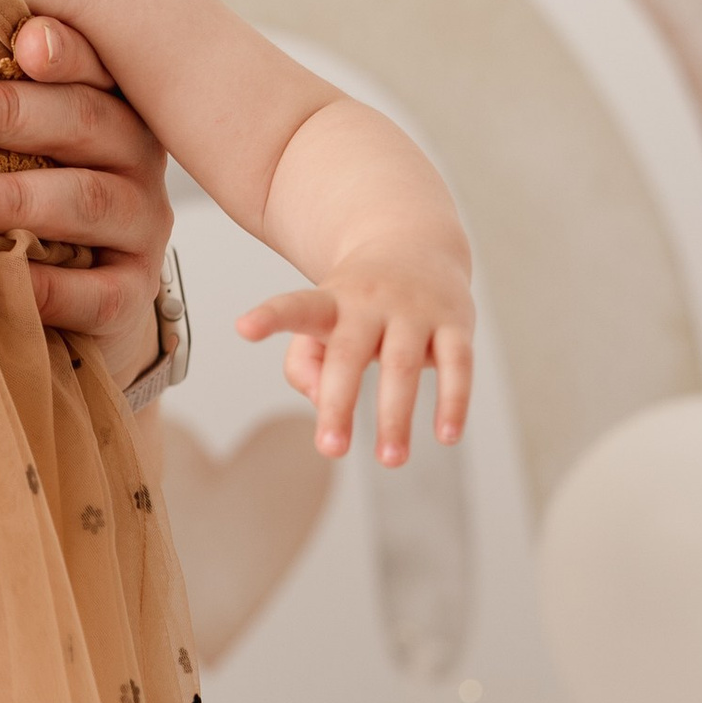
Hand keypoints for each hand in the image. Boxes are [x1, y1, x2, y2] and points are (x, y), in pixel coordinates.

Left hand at [0, 15, 172, 359]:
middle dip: (8, 114)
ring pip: (86, 200)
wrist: (61, 290)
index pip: (90, 61)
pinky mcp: (133, 289)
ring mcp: (140, 222)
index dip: (63, 51)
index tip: (23, 42)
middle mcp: (132, 152)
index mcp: (102, 97)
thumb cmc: (8, 183)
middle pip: (83, 120)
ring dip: (13, 196)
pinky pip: (99, 291)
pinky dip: (49, 285)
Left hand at [235, 249, 474, 463]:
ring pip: (402, 365)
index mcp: (329, 302)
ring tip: (390, 460)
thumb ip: (304, 365)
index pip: (295, 307)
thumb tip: (322, 405)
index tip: (244, 328)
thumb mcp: (322, 320)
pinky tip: (447, 436)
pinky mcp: (454, 323)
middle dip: (338, 403)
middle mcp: (369, 303)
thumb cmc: (357, 300)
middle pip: (349, 353)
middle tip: (330, 450)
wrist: (417, 242)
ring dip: (396, 416)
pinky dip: (454, 400)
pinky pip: (458, 364)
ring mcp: (414, 311)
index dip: (269, 316)